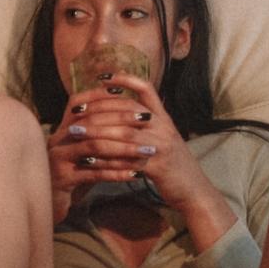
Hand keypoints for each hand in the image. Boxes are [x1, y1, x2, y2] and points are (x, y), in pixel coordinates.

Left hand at [47, 74, 227, 229]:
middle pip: (127, 110)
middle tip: (75, 110)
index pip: (145, 89)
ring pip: (124, 133)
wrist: (194, 189)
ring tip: (75, 131)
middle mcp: (164, 127)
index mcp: (164, 117)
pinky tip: (88, 159)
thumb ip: (147, 123)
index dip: (125, 80)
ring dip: (96, 131)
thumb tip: (122, 109)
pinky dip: (105, 159)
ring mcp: (161, 146)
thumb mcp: (164, 137)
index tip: (102, 77)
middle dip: (98, 109)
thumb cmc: (174, 164)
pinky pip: (126, 160)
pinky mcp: (157, 167)